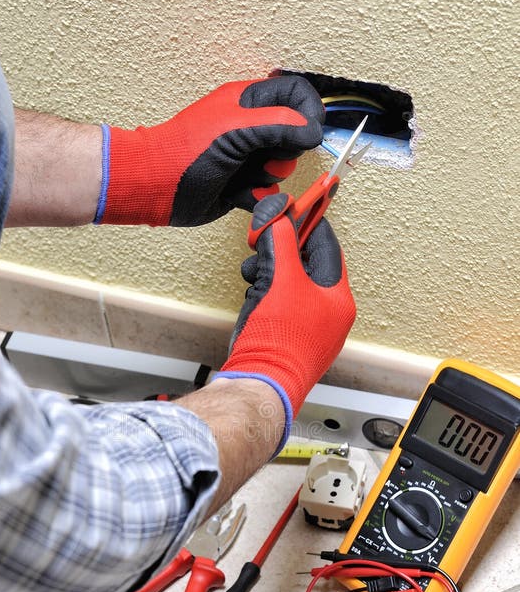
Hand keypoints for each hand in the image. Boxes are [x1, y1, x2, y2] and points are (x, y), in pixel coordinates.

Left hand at [97, 76, 323, 225]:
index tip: (310, 134)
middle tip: (264, 157)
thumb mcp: (235, 130)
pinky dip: (258, 196)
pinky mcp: (241, 185)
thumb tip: (313, 130)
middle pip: (294, 136)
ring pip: (281, 167)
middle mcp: (249, 127)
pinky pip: (266, 192)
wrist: (157, 188)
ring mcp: (245, 157)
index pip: (295, 94)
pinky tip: (240, 195)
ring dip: (268, 177)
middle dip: (285, 152)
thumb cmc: (185, 152)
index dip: (309, 112)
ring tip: (245, 177)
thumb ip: (278, 126)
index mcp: (247, 101)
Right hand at [215, 193, 355, 439]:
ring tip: (253, 278)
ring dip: (268, 273)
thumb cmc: (279, 342)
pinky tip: (253, 301)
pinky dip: (264, 296)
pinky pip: (279, 306)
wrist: (261, 385)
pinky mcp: (288, 341)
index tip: (290, 207)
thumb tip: (279, 214)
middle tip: (261, 242)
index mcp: (339, 299)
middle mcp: (329, 315)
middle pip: (305, 264)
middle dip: (279, 251)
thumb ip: (281, 239)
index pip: (326, 246)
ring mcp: (309, 330)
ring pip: (289, 285)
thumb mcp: (281, 278)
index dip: (307, 223)